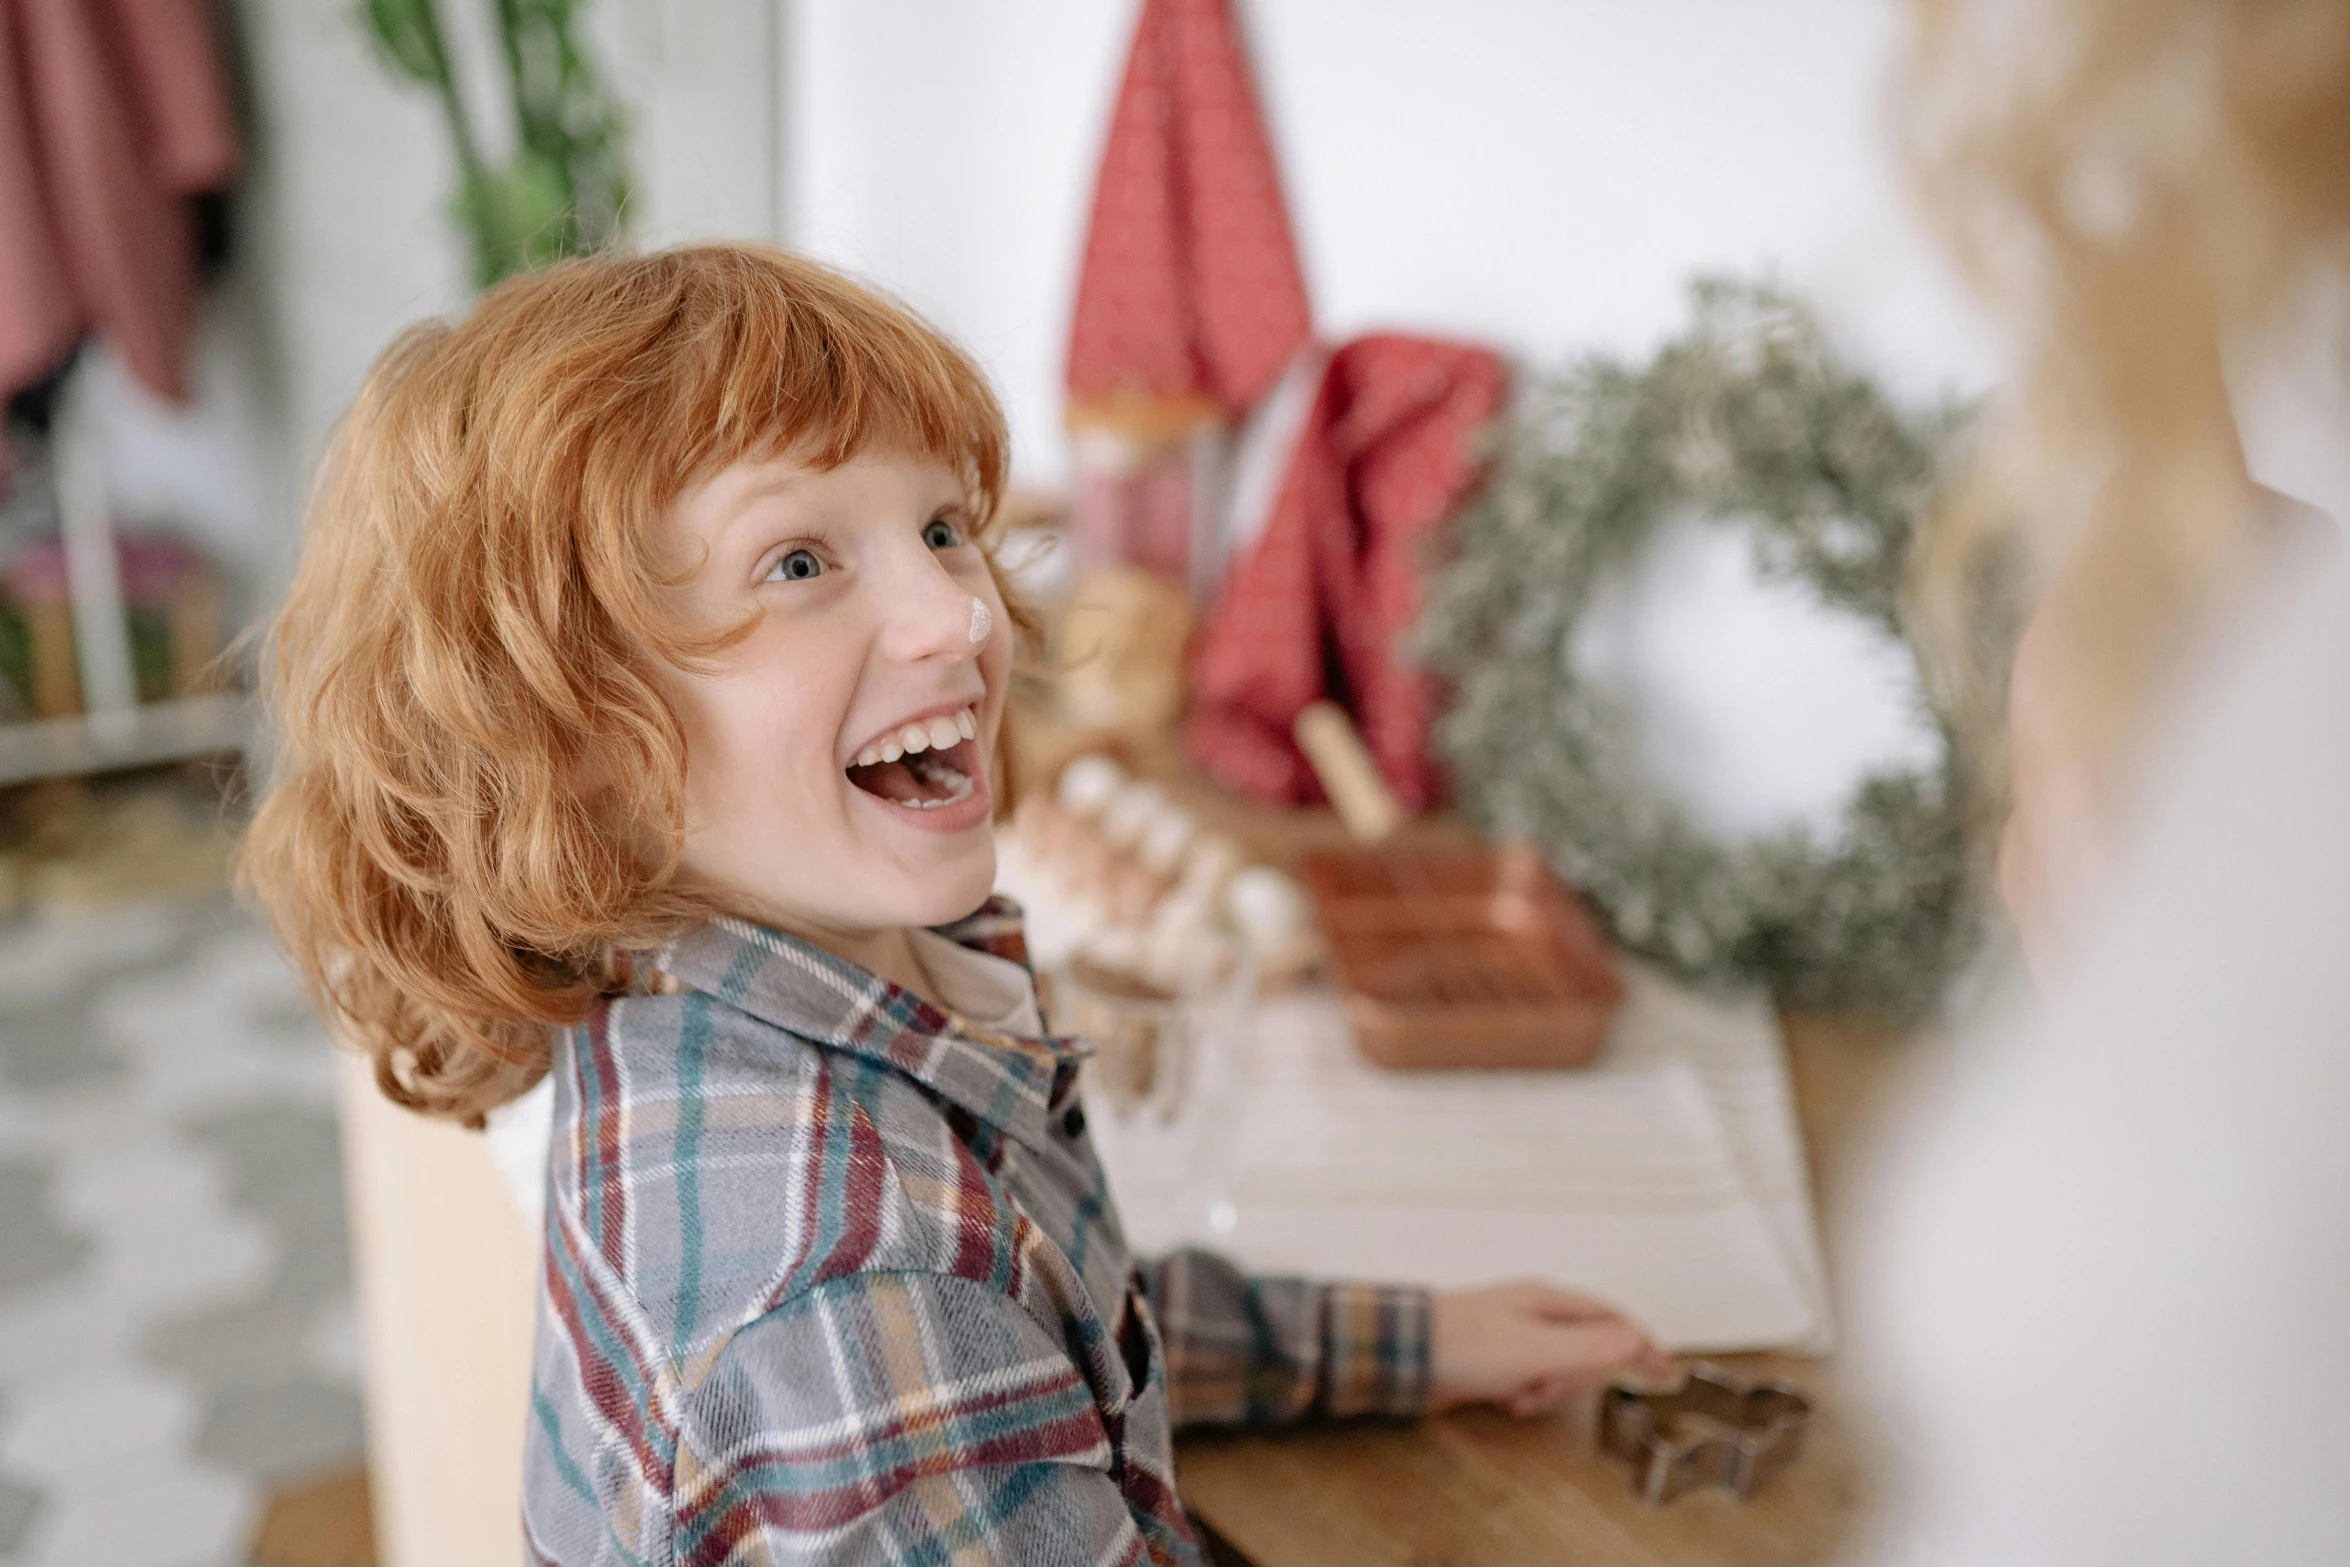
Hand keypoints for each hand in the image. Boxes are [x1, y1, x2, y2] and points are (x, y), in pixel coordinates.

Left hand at [1429, 1281, 1674, 1416]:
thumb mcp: (1537, 1349)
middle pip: (1587, 1350)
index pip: (1612, 1319)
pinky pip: (1531, 1382)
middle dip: (1573, 1379)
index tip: (1665, 1371)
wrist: (1405, 1356)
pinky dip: (1523, 1396)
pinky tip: (1502, 1400)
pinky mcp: (1497, 1361)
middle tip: (1545, 1388)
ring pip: (1559, 1371)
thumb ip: (1590, 1346)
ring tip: (1516, 1396)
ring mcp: (1516, 1336)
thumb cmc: (1467, 1346)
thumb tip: (1637, 1339)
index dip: (1640, 1344)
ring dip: (1544, 1391)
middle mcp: (1536, 1313)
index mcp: (1549, 1300)